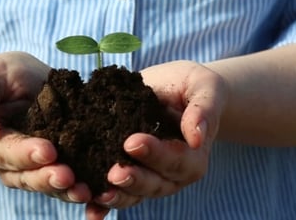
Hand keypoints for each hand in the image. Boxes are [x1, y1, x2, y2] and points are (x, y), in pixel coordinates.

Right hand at [0, 52, 91, 202]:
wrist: (26, 82)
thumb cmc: (4, 77)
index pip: (7, 152)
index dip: (26, 154)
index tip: (47, 151)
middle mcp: (11, 165)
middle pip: (29, 177)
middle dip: (48, 178)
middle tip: (68, 177)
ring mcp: (35, 170)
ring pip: (49, 186)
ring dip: (67, 191)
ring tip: (86, 191)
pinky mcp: (58, 168)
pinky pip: (69, 184)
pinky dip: (83, 191)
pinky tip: (99, 193)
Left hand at [87, 60, 227, 215]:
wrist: (173, 89)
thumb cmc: (192, 87)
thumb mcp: (204, 87)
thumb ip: (203, 109)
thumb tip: (198, 136)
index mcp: (193, 155)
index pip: (175, 160)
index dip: (155, 154)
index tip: (132, 142)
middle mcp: (172, 174)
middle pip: (154, 184)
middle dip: (132, 180)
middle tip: (113, 173)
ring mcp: (150, 178)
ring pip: (134, 194)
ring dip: (116, 196)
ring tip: (97, 194)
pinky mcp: (129, 174)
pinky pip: (118, 193)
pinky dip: (103, 206)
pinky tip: (90, 210)